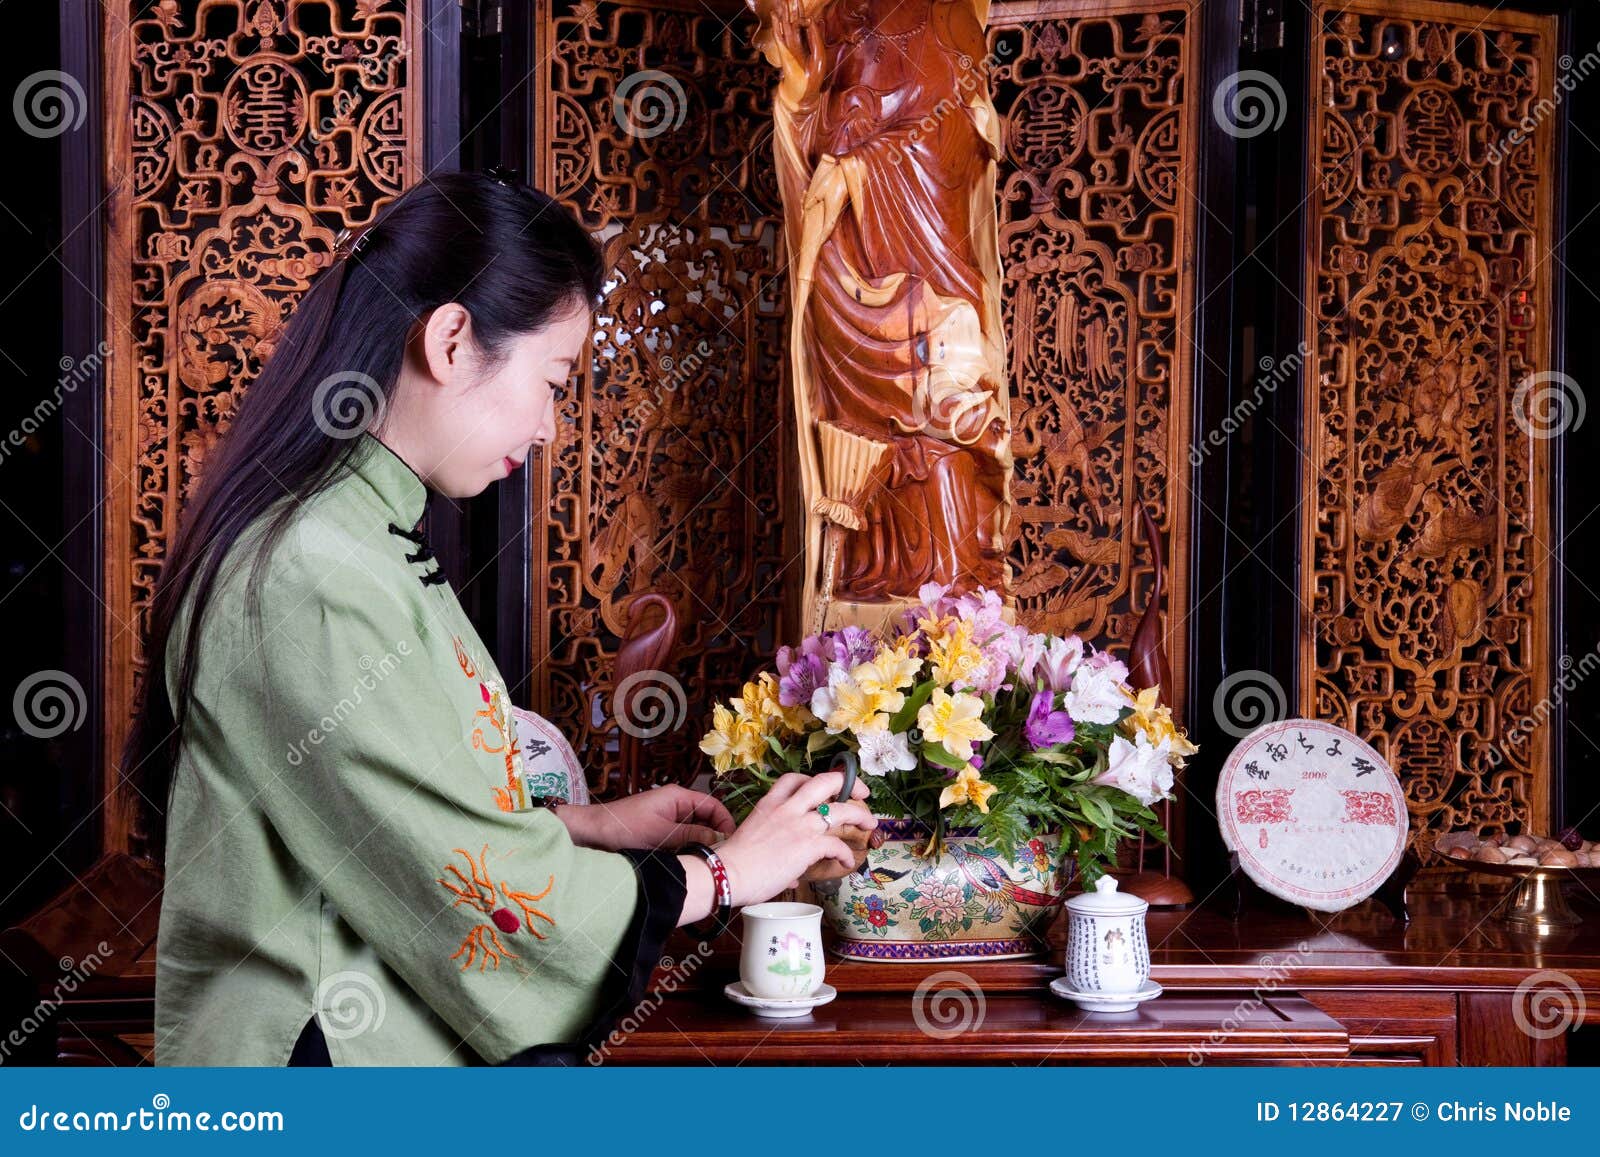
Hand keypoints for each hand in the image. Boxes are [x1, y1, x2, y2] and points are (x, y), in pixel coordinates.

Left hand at [555, 785, 734, 852]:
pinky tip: (690, 862)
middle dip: (715, 836)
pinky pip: (682, 839)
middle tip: (722, 856)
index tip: (733, 842)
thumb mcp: (661, 834)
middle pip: (706, 819)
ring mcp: (668, 819)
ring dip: (701, 845)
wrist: (591, 833)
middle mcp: (676, 805)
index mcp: (678, 797)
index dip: (726, 822)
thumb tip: (719, 840)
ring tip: (707, 861)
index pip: (713, 806)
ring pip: (695, 832)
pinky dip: (688, 849)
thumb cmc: (623, 828)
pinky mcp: (660, 832)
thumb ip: (692, 836)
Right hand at [712, 770, 874, 906]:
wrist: (728, 874)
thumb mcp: (752, 835)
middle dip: (848, 784)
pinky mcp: (807, 846)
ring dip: (859, 816)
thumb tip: (792, 865)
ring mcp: (799, 825)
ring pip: (841, 809)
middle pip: (826, 782)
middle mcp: (787, 808)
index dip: (814, 780)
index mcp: (770, 803)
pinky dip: (845, 853)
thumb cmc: (734, 861)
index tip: (825, 788)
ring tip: (869, 824)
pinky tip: (846, 861)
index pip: (795, 779)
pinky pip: (836, 845)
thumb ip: (774, 839)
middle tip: (860, 793)